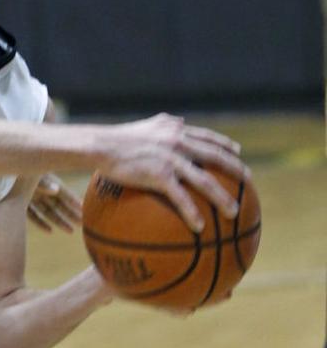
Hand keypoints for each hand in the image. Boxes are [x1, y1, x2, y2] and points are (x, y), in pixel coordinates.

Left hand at [27, 173, 82, 232]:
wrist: (3, 171)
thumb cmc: (21, 171)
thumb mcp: (34, 176)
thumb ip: (44, 183)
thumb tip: (56, 189)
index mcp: (48, 181)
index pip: (64, 193)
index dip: (73, 201)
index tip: (83, 209)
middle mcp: (42, 190)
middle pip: (59, 204)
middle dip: (70, 214)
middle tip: (82, 224)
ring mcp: (33, 197)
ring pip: (49, 212)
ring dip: (59, 221)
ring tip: (70, 231)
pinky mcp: (22, 204)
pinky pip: (34, 216)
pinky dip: (40, 223)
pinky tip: (49, 231)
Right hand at [99, 114, 245, 229]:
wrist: (99, 145)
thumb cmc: (116, 138)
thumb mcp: (145, 125)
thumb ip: (164, 123)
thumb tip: (177, 122)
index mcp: (175, 130)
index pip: (207, 136)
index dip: (225, 144)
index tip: (238, 152)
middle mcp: (179, 142)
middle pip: (215, 158)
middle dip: (236, 170)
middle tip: (248, 181)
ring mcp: (171, 159)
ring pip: (205, 180)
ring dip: (222, 198)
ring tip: (235, 213)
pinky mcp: (159, 175)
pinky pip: (181, 197)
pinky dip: (192, 212)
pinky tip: (200, 226)